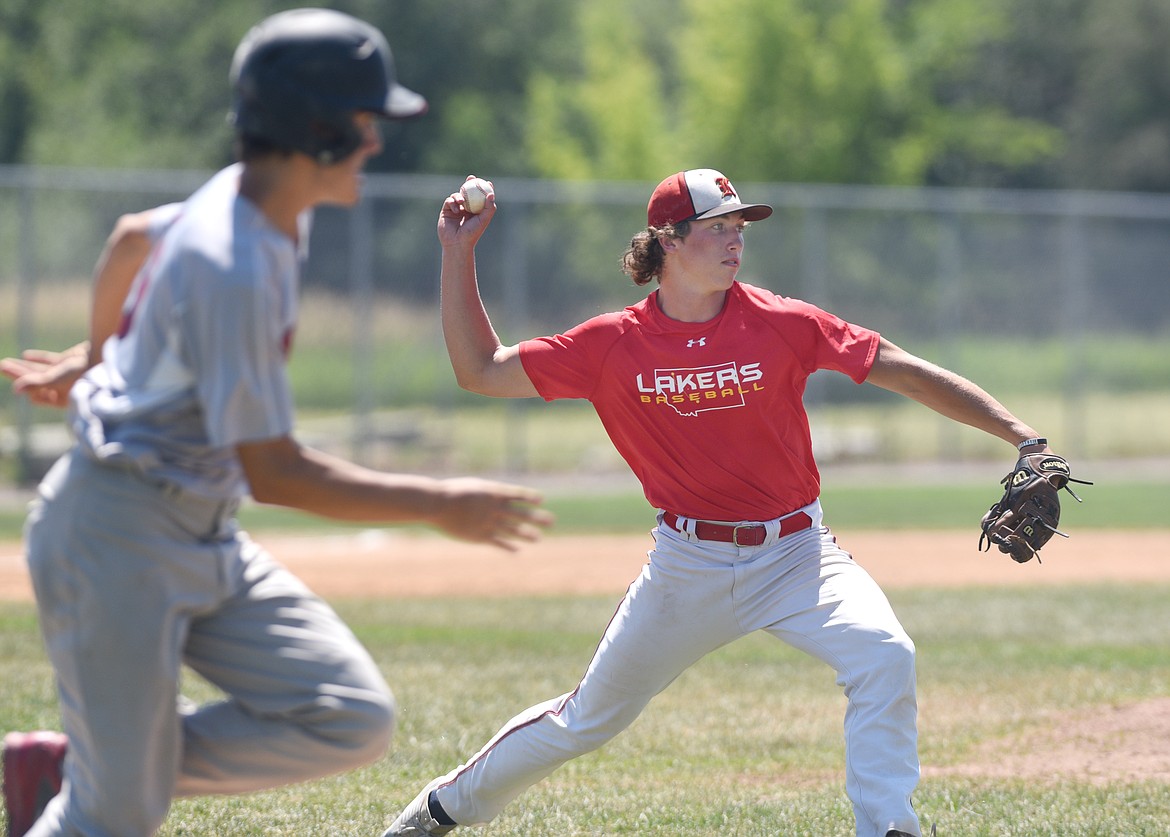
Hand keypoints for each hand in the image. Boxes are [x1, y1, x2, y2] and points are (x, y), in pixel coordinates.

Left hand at [0, 342, 90, 407]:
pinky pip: (50, 360)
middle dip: (17, 374)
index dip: (23, 386)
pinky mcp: (69, 361)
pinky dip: (38, 358)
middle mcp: (63, 388)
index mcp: (62, 399)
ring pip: (40, 370)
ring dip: (23, 366)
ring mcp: (65, 374)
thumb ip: (36, 383)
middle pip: (35, 382)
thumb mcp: (57, 380)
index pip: (36, 395)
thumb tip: (15, 390)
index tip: (13, 382)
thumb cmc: (83, 373)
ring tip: (5, 362)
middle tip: (1, 366)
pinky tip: (25, 355)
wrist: (105, 357)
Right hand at [430, 476, 553, 550]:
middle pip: (520, 514)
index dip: (529, 498)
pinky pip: (497, 542)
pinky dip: (508, 546)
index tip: (541, 500)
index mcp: (493, 493)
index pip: (517, 495)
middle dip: (537, 518)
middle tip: (551, 521)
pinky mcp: (479, 535)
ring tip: (538, 538)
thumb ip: (486, 493)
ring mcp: (488, 522)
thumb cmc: (451, 492)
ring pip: (512, 529)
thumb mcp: (472, 487)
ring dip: (526, 534)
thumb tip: (496, 495)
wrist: (437, 504)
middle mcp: (494, 508)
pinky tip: (517, 550)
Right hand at [437, 175, 495, 249]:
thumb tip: (491, 194)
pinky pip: (449, 201)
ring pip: (457, 195)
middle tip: (472, 177)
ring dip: (459, 196)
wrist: (457, 243)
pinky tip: (456, 210)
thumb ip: (489, 207)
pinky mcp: (446, 211)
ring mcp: (456, 209)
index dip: (483, 188)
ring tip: (462, 202)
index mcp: (476, 211)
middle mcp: (466, 209)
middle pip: (468, 192)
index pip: (480, 197)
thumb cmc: (472, 233)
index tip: (486, 182)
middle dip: (469, 183)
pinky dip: (452, 202)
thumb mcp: (483, 220)